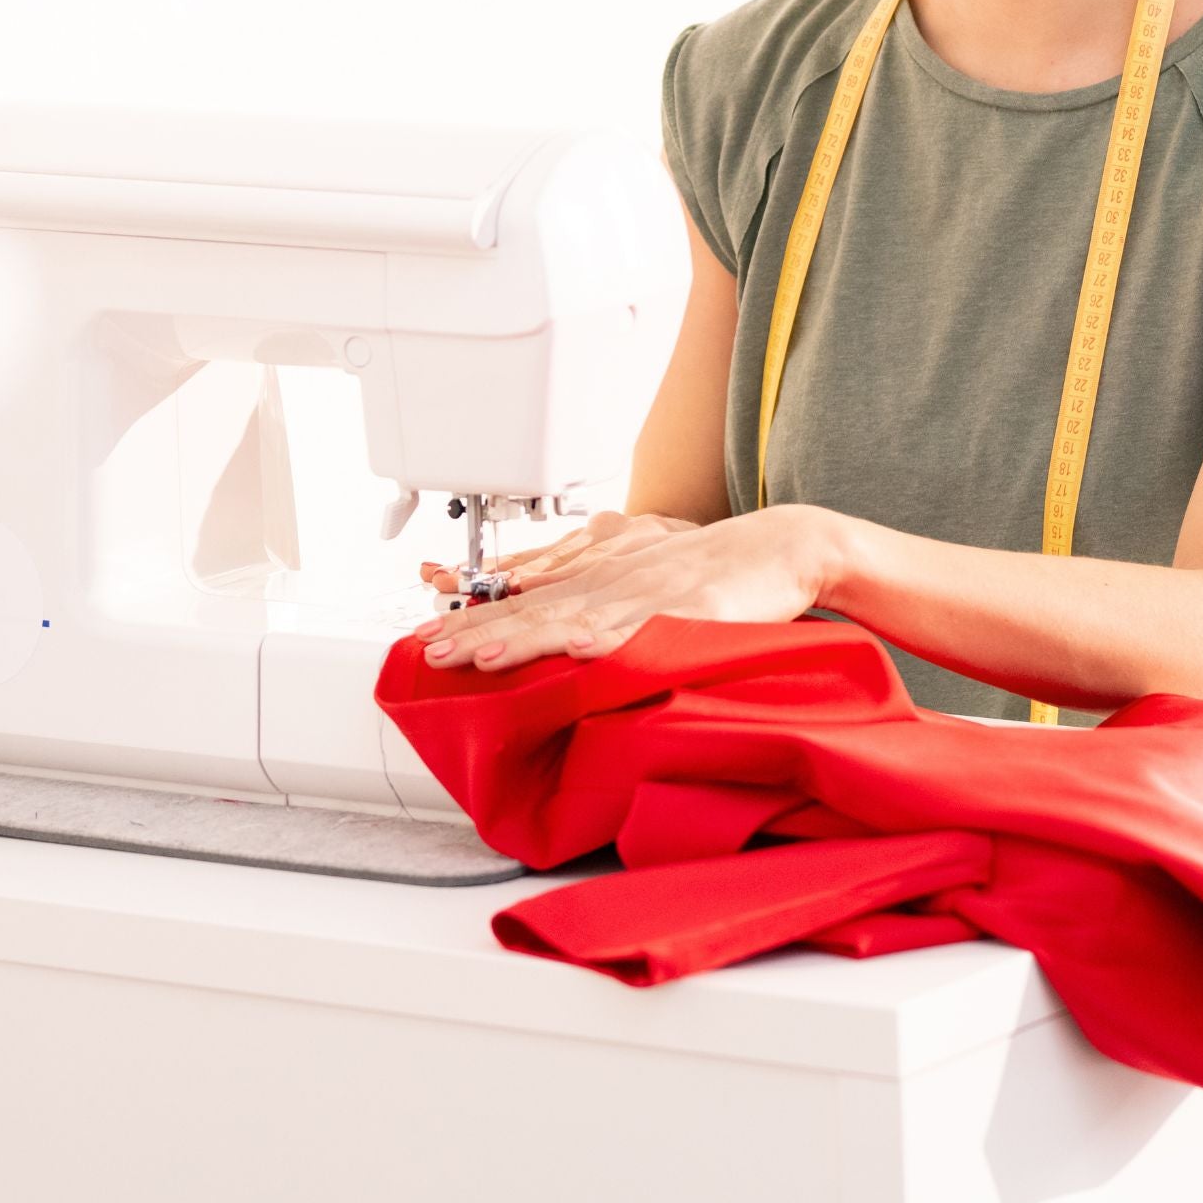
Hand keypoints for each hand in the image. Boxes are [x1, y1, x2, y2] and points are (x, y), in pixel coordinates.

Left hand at [415, 503, 838, 671]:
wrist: (781, 548)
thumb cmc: (711, 572)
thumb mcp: (639, 580)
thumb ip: (591, 602)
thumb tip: (546, 628)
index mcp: (598, 578)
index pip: (521, 597)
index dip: (470, 614)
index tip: (420, 633)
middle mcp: (612, 582)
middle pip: (532, 607)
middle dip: (476, 629)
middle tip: (426, 649)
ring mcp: (649, 596)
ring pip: (575, 618)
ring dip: (526, 638)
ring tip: (482, 655)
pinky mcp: (692, 612)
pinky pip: (646, 628)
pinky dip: (610, 638)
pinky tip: (582, 649)